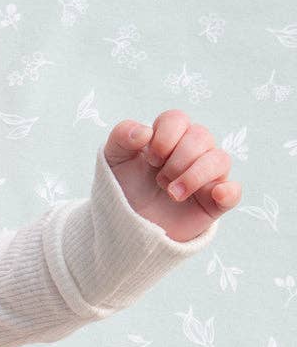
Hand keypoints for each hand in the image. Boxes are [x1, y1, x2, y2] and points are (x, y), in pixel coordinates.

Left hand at [103, 111, 241, 242]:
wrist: (124, 227)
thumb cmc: (122, 189)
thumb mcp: (113, 160)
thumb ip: (121, 136)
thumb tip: (144, 131)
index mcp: (168, 139)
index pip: (177, 119)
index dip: (165, 136)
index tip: (150, 158)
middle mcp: (191, 153)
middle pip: (201, 136)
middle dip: (177, 159)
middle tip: (159, 180)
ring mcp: (205, 177)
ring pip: (220, 159)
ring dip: (194, 175)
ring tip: (172, 194)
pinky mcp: (213, 203)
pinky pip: (234, 192)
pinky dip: (229, 191)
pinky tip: (215, 194)